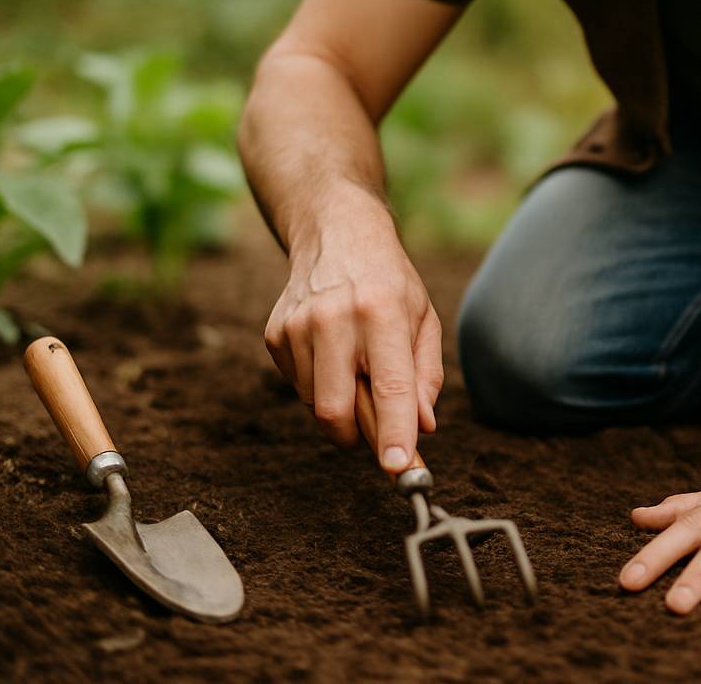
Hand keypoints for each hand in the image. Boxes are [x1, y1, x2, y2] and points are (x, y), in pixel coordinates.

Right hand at [262, 184, 441, 472]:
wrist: (336, 233)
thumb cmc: (389, 282)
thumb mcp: (423, 318)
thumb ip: (425, 376)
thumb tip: (421, 428)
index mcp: (382, 311)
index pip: (389, 386)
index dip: (393, 432)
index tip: (398, 467)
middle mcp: (335, 318)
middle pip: (336, 410)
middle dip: (358, 436)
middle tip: (378, 432)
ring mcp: (298, 326)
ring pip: (316, 405)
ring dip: (342, 407)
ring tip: (357, 367)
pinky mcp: (275, 334)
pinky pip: (298, 387)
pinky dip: (320, 386)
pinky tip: (332, 353)